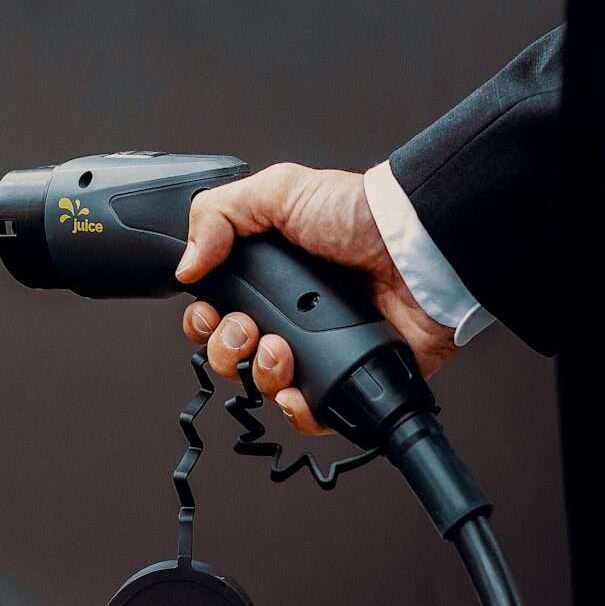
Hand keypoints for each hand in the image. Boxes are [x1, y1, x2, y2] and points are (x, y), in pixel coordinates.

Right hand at [175, 163, 455, 434]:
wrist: (419, 249)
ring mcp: (319, 350)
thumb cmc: (361, 216)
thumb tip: (186, 264)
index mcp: (268, 277)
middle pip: (231, 355)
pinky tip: (298, 390)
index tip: (209, 312)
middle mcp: (290, 316)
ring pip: (264, 387)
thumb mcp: (279, 191)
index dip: (204, 321)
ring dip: (260, 375)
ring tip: (282, 350)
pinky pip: (310, 414)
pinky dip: (297, 410)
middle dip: (227, 350)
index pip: (216, 312)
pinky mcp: (348, 378)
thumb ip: (218, 214)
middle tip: (248, 330)